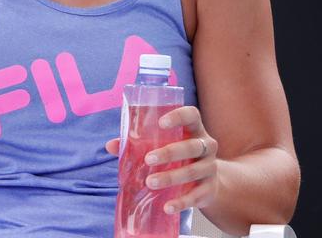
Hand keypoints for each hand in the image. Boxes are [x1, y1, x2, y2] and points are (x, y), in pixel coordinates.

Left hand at [105, 105, 219, 214]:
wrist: (207, 184)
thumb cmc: (179, 159)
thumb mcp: (165, 147)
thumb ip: (139, 144)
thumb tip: (110, 146)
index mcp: (194, 130)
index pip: (192, 115)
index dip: (179, 116)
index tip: (161, 123)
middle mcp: (206, 146)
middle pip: (192, 146)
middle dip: (170, 152)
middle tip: (148, 159)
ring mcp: (210, 168)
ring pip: (193, 171)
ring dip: (171, 177)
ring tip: (150, 182)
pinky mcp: (209, 189)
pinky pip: (196, 196)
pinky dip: (181, 202)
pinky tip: (167, 207)